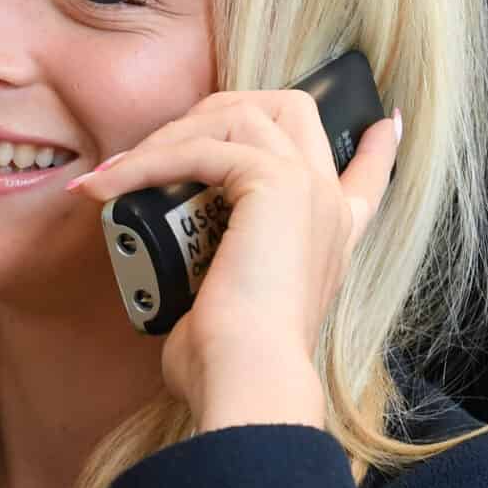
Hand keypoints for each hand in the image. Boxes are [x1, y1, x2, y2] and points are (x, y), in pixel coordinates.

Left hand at [67, 90, 401, 425]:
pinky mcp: (274, 184)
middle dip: (222, 109)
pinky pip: (200, 148)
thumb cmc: (229, 363)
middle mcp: (327, 205)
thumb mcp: (227, 309)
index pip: (366, 175)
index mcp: (332, 236)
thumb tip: (171, 283)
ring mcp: (307, 188)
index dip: (371, 146)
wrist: (250, 378)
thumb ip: (215, 281)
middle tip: (164, 142)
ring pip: (240, 115)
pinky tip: (108, 187)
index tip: (379, 122)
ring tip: (118, 173)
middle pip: (292, 109)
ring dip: (170, 135)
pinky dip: (146, 163)